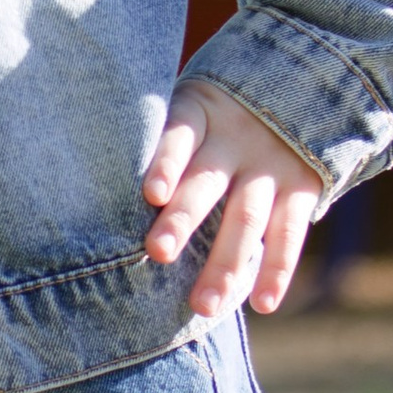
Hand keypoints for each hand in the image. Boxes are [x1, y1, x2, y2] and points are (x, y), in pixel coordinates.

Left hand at [141, 86, 322, 319]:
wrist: (295, 88)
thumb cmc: (213, 114)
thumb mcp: (189, 105)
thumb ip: (158, 139)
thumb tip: (90, 191)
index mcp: (200, 113)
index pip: (180, 136)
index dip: (167, 163)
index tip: (152, 194)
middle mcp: (236, 140)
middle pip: (206, 182)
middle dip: (183, 219)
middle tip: (159, 253)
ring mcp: (270, 167)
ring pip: (246, 217)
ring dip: (225, 263)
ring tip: (203, 304)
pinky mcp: (301, 189)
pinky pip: (289, 233)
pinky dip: (276, 270)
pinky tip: (262, 304)